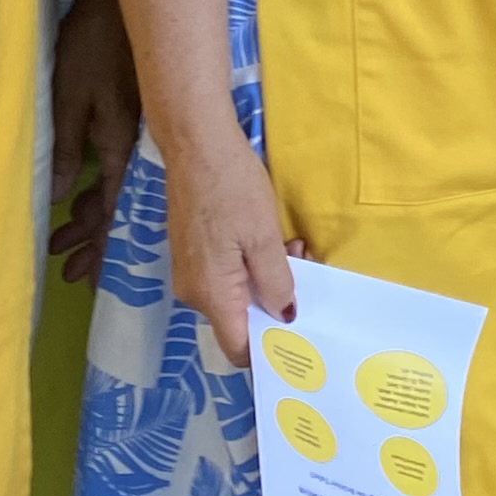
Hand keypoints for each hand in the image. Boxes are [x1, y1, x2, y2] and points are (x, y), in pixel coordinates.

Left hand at [46, 0, 143, 291]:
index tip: (83, 275)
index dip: (98, 245)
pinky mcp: (126, 123)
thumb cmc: (89, 51)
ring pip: (111, 189)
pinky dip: (93, 190)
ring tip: (62, 240)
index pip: (112, 211)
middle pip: (114, 207)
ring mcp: (131, 136)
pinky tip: (77, 196)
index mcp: (121, 148)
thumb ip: (65, 152)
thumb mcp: (69, 102)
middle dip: (90, 240)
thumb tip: (59, 201)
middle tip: (67, 270)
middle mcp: (132, 149)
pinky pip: (111, 170)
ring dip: (87, 216)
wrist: (115, 5)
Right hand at [162, 122, 297, 354]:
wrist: (195, 145)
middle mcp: (194, 293)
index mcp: (212, 295)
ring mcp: (189, 273)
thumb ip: (277, 284)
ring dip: (267, 279)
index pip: (238, 349)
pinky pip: (225, 277)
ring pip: (236, 296)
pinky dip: (249, 265)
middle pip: (240, 320)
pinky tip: (269, 238)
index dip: (269, 349)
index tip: (301, 333)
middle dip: (277, 302)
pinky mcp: (191, 254)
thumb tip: (284, 316)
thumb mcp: (265, 237)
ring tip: (293, 244)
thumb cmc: (232, 188)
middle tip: (305, 263)